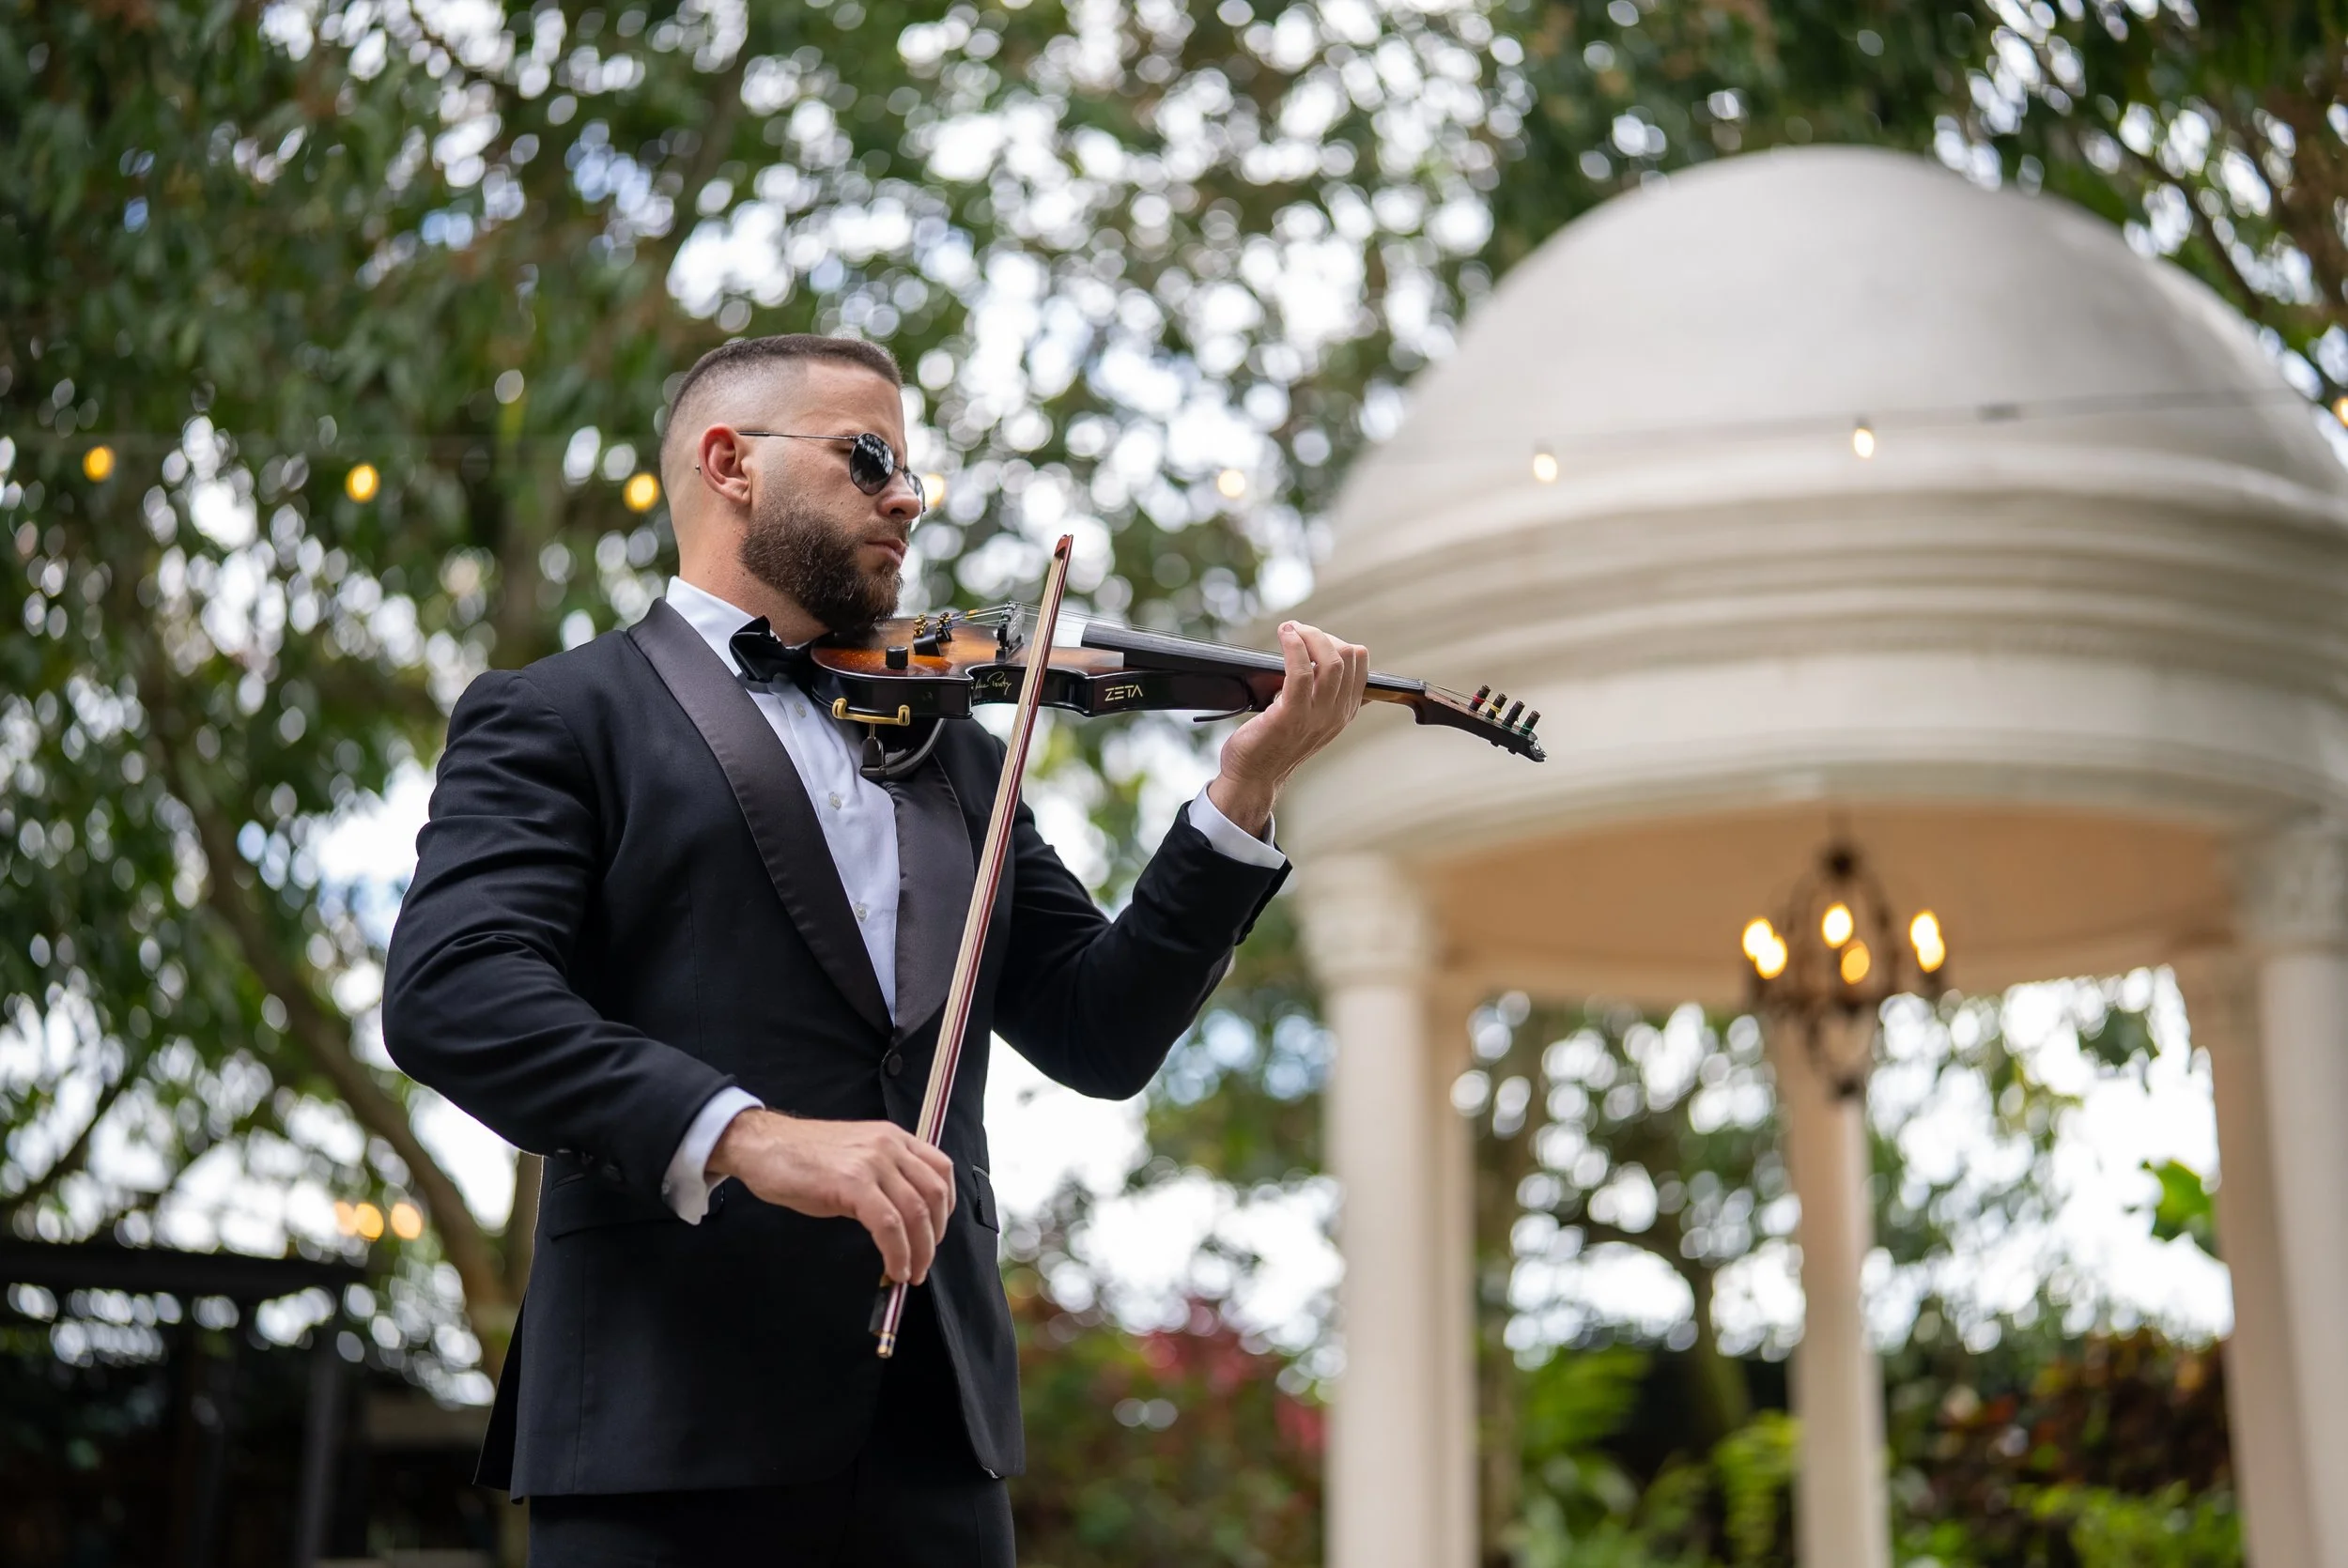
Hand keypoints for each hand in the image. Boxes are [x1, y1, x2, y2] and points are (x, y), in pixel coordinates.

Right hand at [708, 1109, 956, 1284]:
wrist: (761, 1145)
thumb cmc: (801, 1157)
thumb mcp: (853, 1159)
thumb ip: (881, 1180)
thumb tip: (899, 1223)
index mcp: (893, 1138)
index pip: (941, 1170)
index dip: (946, 1207)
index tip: (936, 1233)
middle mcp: (889, 1146)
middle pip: (934, 1194)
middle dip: (935, 1236)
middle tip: (923, 1263)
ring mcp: (872, 1162)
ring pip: (915, 1211)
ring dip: (920, 1250)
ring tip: (910, 1273)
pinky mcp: (852, 1183)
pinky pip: (889, 1224)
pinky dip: (897, 1252)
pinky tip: (893, 1268)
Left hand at [1207, 620, 1368, 835]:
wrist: (1254, 777)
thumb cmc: (1275, 743)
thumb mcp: (1311, 720)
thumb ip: (1325, 697)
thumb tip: (1332, 666)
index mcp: (1344, 712)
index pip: (1359, 663)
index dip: (1335, 641)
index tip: (1311, 637)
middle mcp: (1336, 714)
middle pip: (1349, 657)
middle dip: (1321, 635)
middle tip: (1297, 632)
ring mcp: (1316, 716)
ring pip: (1331, 661)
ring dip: (1309, 635)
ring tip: (1290, 630)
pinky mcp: (1290, 715)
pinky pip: (1300, 671)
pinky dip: (1293, 646)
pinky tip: (1285, 636)